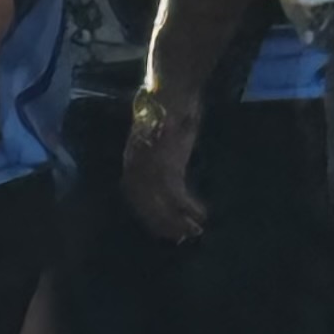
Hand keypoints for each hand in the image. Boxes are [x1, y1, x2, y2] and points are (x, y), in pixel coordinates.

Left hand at [120, 95, 206, 241]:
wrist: (169, 95)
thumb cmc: (164, 112)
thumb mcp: (152, 138)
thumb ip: (153, 157)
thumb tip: (162, 177)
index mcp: (130, 162)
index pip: (134, 199)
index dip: (148, 217)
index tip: (160, 229)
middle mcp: (135, 170)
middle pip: (147, 207)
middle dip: (163, 225)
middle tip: (180, 238)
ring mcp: (150, 170)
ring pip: (162, 206)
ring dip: (179, 222)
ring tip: (195, 232)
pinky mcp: (168, 167)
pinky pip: (178, 196)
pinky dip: (190, 208)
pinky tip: (202, 214)